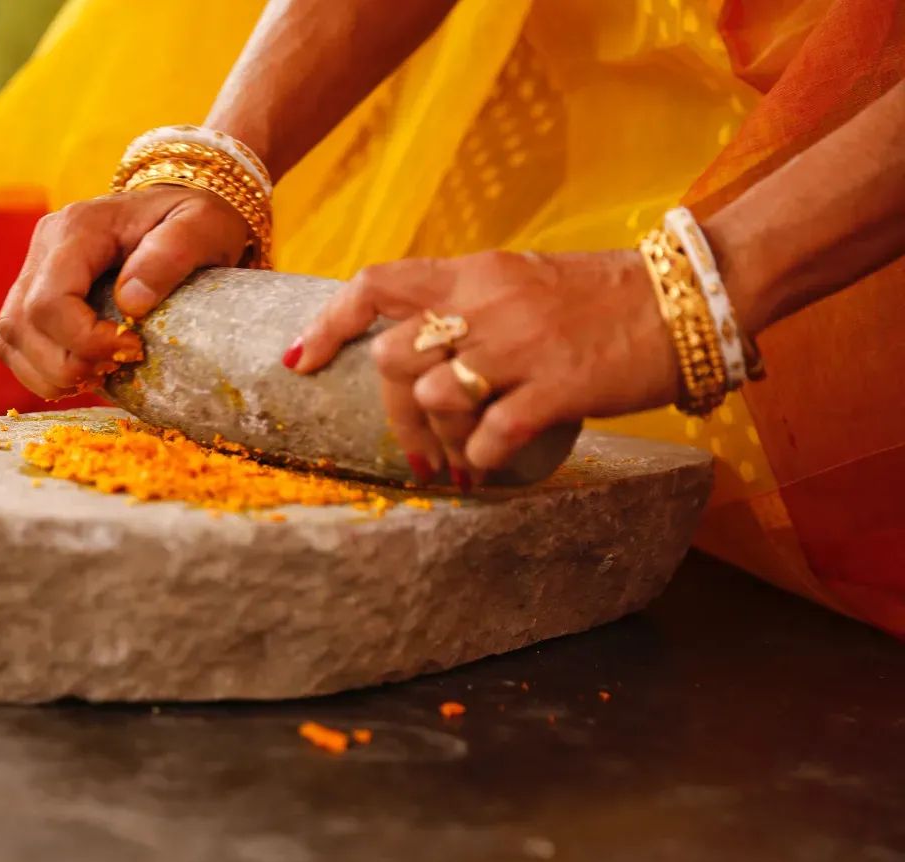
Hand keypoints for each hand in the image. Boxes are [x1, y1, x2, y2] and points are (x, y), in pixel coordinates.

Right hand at [0, 186, 250, 398]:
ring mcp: (33, 269)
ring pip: (9, 338)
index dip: (85, 341)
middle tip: (119, 366)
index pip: (50, 301)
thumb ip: (171, 255)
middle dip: (69, 363)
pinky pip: (13, 344)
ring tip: (101, 373)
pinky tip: (82, 372)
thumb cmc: (197, 221)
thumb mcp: (203, 226)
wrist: (183, 215)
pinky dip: (42, 370)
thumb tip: (131, 303)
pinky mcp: (32, 294)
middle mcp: (44, 245)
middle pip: (22, 324)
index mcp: (78, 227)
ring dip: (51, 373)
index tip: (134, 348)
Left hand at [285, 250, 679, 482]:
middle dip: (394, 412)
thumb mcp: (519, 280)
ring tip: (466, 454)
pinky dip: (482, 457)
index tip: (303, 361)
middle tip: (418, 449)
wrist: (684, 298)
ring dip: (441, 435)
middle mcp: (486, 303)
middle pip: (393, 358)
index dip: (328, 324)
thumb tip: (416, 351)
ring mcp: (521, 345)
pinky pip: (492, 434)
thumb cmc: (599, 296)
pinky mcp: (559, 386)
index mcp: (472, 273)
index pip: (375, 284)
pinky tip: (494, 462)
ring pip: (435, 397)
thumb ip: (466, 305)